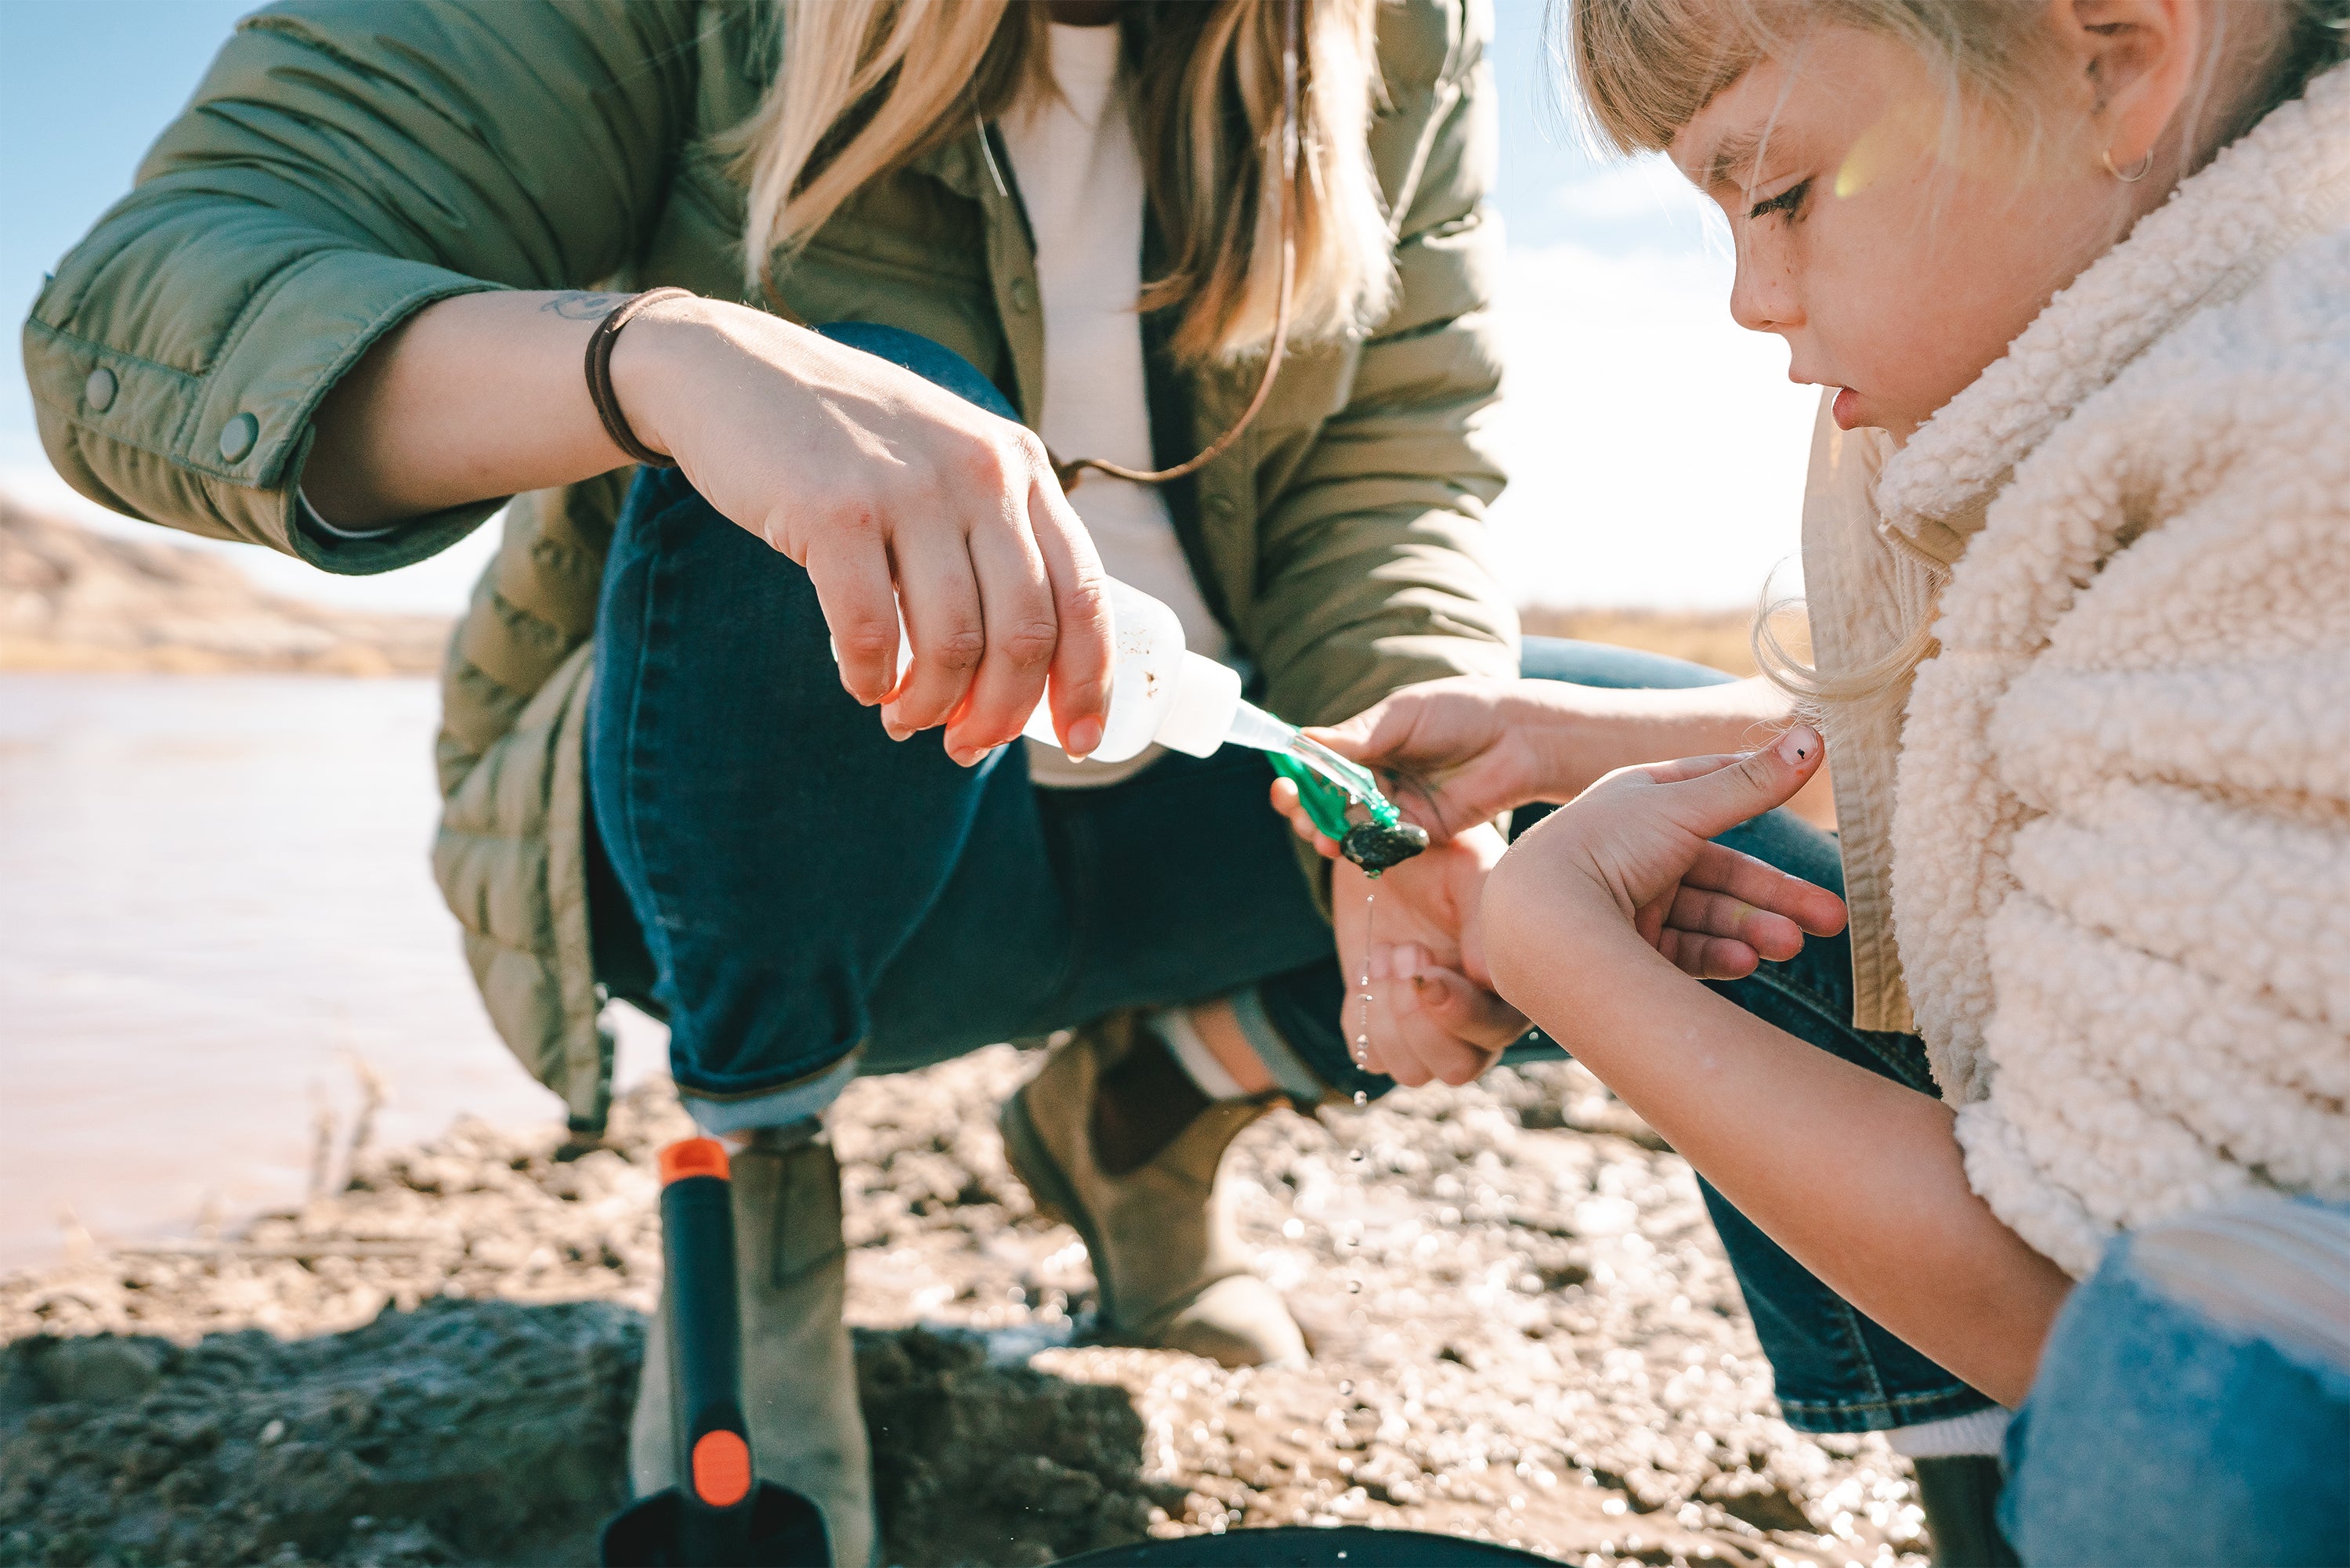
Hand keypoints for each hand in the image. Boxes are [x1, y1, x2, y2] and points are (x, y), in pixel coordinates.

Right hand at [615, 297, 1112, 765]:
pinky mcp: (834, 510)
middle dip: (1001, 713)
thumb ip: (991, 533)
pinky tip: (863, 683)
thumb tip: (1019, 673)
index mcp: (1021, 465)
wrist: (732, 367)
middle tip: (966, 744)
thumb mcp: (946, 461)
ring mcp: (909, 489)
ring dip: (931, 705)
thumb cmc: (846, 440)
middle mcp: (980, 472)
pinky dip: (870, 679)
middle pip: (1024, 634)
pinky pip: (870, 634)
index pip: (1084, 593)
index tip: (1080, 740)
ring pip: (952, 645)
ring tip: (904, 717)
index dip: (1087, 680)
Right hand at [1291, 677, 1554, 841]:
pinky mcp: (1421, 833)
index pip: (1322, 764)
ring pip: (1352, 826)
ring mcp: (1399, 807)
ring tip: (1319, 835)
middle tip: (1295, 811)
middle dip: (1307, 808)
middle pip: (1330, 800)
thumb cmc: (1463, 711)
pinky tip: (1351, 844)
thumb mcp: (1404, 714)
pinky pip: (1385, 843)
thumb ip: (1359, 734)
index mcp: (1370, 745)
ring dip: (1329, 832)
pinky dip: (1365, 845)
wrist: (1519, 739)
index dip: (1299, 774)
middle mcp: (1380, 778)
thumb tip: (1304, 740)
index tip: (1282, 781)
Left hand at [1331, 824, 1525, 1086]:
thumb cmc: (1443, 854)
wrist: (1389, 850)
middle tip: (1406, 950)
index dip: (1456, 1011)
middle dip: (1418, 1019)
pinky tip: (1370, 969)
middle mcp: (1477, 1018)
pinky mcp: (1385, 1026)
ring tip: (1386, 955)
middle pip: (1457, 1068)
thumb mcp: (1467, 868)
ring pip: (1412, 1072)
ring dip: (1387, 1018)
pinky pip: (1370, 1057)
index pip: (1496, 1032)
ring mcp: (1429, 1028)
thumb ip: (1482, 919)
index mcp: (1510, 985)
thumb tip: (1485, 980)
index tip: (1425, 971)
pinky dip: (1360, 1017)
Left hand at [1484, 727, 1847, 989]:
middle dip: (1776, 895)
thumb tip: (1815, 736)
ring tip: (1791, 945)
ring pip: (1710, 917)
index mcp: (1640, 800)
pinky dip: (1717, 956)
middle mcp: (1636, 849)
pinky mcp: (1626, 951)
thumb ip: (1751, 783)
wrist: (1538, 922)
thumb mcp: (1683, 807)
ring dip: (1754, 930)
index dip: (1759, 795)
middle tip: (1831, 918)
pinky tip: (1746, 963)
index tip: (1807, 800)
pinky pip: (1685, 953)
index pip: (1713, 791)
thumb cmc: (1603, 847)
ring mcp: (1631, 902)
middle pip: (1722, 871)